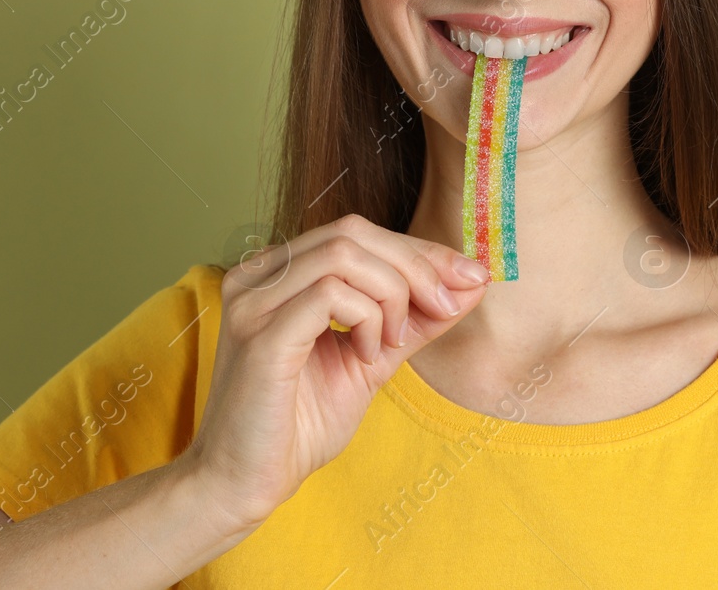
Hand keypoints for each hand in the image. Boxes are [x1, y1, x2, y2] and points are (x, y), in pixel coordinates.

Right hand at [175, 214, 489, 535]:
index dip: (420, 250)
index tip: (470, 277)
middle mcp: (257, 274)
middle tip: (449, 305)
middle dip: (416, 265)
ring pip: (345, 254)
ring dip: (392, 294)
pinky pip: (330, 294)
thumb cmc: (299, 425)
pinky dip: (367, 317)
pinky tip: (370, 355)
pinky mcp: (260, 334)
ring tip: (395, 342)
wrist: (245, 484)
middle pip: (353, 233)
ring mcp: (253, 300)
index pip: (357, 233)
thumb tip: (473, 282)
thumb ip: (417, 319)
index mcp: (278, 273)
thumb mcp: (373, 359)